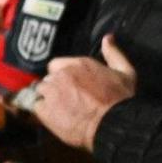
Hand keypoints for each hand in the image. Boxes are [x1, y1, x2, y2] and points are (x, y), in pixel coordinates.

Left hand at [25, 36, 138, 153]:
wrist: (114, 124)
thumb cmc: (120, 100)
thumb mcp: (125, 72)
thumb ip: (113, 53)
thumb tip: (107, 38)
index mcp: (77, 64)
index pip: (55, 65)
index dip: (61, 75)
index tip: (69, 84)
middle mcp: (61, 75)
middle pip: (48, 79)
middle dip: (56, 88)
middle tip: (68, 99)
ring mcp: (52, 92)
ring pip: (41, 92)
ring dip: (48, 99)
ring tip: (62, 109)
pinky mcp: (46, 110)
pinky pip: (36, 108)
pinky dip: (44, 112)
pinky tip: (56, 118)